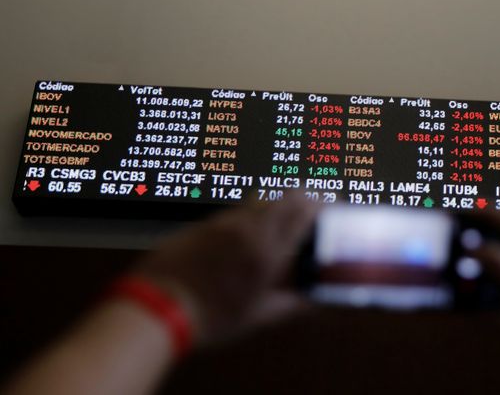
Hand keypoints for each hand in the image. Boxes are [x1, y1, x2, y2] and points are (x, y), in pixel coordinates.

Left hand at [134, 191, 318, 343]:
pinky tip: (241, 243)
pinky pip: (232, 215)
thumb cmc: (208, 317)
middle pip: (284, 195)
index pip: (304, 210)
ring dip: (274, 208)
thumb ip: (292, 304)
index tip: (331, 206)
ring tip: (275, 229)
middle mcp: (246, 228)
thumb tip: (314, 299)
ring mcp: (221, 223)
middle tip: (310, 208)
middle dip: (302, 198)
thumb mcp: (258, 316)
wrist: (156, 308)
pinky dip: (246, 221)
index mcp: (266, 250)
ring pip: (258, 201)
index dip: (322, 203)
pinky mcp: (201, 225)